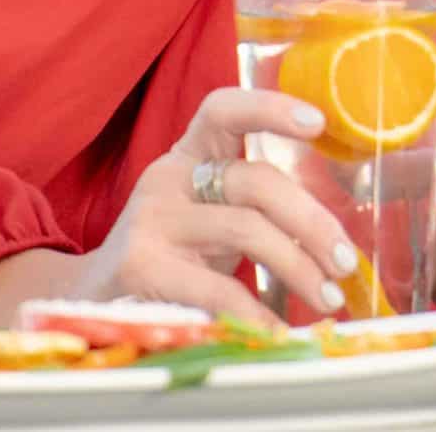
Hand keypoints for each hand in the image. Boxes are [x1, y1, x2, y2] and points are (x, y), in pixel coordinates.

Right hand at [67, 87, 360, 322]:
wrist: (89, 298)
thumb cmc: (172, 253)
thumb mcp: (209, 215)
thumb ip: (257, 208)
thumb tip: (337, 241)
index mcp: (188, 155)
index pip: (223, 110)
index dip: (270, 107)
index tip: (317, 123)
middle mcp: (168, 178)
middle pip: (258, 181)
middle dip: (313, 222)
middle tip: (346, 262)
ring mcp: (152, 220)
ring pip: (247, 228)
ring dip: (299, 267)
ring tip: (329, 296)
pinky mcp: (143, 266)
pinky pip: (217, 287)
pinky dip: (257, 311)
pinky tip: (277, 328)